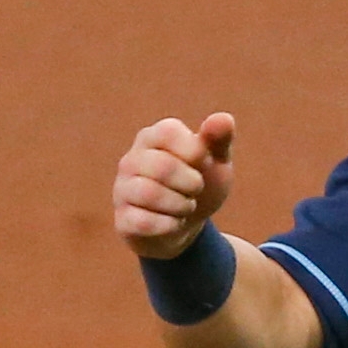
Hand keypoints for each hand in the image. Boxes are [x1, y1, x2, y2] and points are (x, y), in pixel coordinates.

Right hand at [114, 113, 236, 258]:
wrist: (186, 228)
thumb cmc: (198, 185)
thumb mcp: (216, 161)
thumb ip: (219, 139)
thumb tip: (223, 119)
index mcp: (153, 137)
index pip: (168, 132)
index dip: (194, 151)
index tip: (203, 162)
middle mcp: (131, 160)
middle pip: (161, 166)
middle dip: (191, 183)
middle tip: (197, 189)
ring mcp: (123, 190)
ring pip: (149, 194)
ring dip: (181, 205)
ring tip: (186, 207)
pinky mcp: (123, 219)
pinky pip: (143, 222)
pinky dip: (170, 225)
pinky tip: (174, 223)